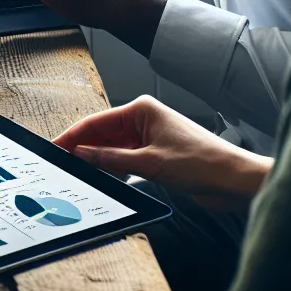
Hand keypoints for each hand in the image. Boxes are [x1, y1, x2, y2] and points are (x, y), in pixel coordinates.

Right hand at [55, 95, 272, 210]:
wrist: (236, 180)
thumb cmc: (203, 163)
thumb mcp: (150, 162)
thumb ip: (111, 158)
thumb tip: (82, 154)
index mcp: (142, 110)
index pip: (96, 122)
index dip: (72, 136)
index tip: (54, 147)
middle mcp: (145, 120)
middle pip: (102, 134)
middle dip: (83, 148)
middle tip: (61, 163)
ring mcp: (151, 138)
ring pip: (113, 147)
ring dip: (98, 159)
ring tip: (78, 171)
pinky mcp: (157, 155)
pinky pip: (126, 159)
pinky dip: (113, 167)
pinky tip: (102, 176)